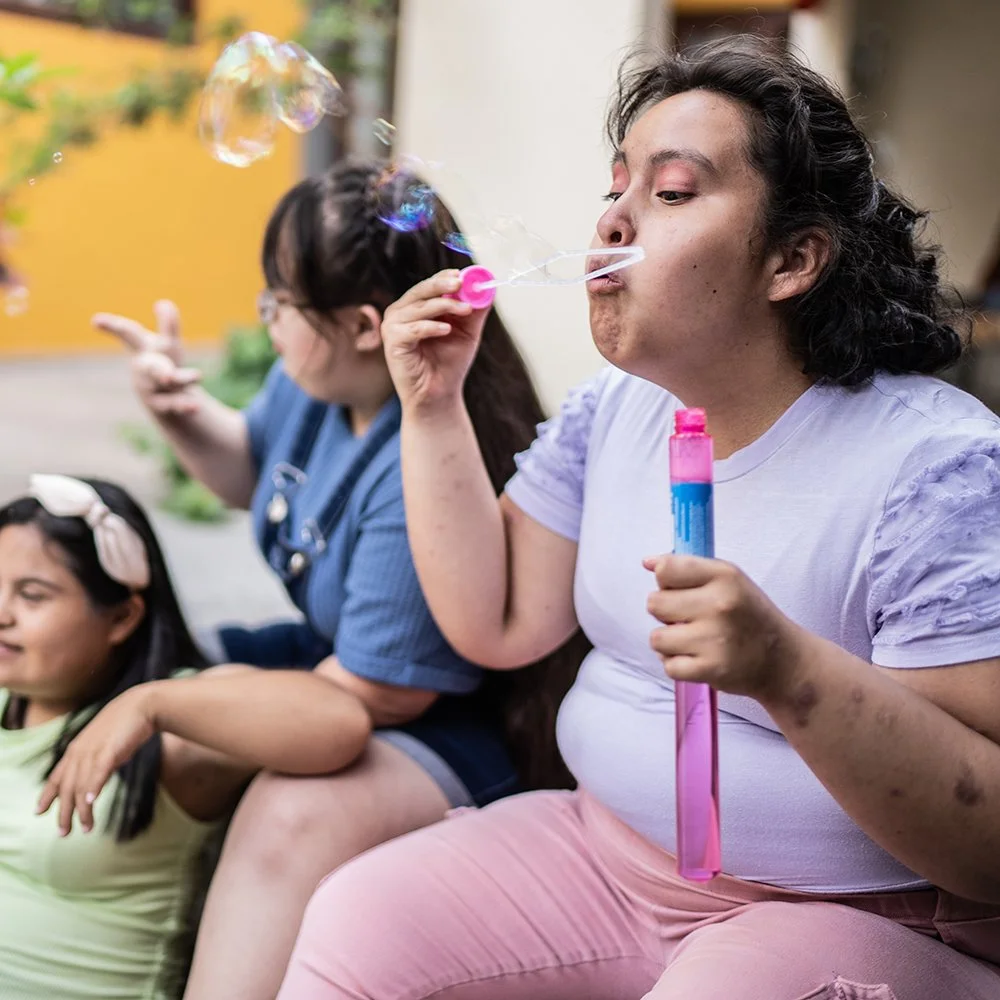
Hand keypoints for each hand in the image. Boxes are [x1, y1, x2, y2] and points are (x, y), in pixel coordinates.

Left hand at [36, 684, 160, 834]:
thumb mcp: (105, 743)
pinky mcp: (110, 751)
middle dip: (64, 812)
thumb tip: (98, 777)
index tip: (39, 811)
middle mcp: (80, 751)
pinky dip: (92, 789)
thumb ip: (97, 760)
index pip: (56, 776)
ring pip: (80, 786)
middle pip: (66, 788)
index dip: (47, 795)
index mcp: (77, 748)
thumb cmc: (127, 724)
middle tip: (64, 832)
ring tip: (85, 827)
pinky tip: (89, 803)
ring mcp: (94, 751)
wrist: (143, 705)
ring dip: (82, 810)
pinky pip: (97, 774)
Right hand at [93, 299, 202, 417]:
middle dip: (155, 364)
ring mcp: (153, 390)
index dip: (113, 326)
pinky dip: (186, 405)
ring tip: (197, 375)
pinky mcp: (164, 406)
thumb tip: (165, 303)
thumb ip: (168, 325)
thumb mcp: (167, 345)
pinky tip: (195, 406)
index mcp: (144, 350)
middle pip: (149, 366)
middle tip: (164, 365)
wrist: (164, 403)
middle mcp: (146, 371)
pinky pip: (175, 405)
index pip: (130, 335)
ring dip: (180, 379)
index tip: (95, 320)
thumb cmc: (162, 364)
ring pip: (166, 385)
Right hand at [381, 270, 487, 411]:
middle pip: (420, 290)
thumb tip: (487, 287)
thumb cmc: (449, 364)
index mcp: (416, 307)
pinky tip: (446, 330)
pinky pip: (413, 329)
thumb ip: (474, 310)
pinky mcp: (393, 342)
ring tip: (465, 310)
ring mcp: (394, 326)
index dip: (444, 277)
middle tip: (460, 282)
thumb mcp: (467, 332)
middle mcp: (402, 313)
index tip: (462, 274)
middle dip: (442, 285)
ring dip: (444, 306)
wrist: (439, 395)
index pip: (429, 285)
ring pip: (419, 307)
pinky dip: (431, 327)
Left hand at [644, 554, 804, 700]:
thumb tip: (647, 562)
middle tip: (689, 619)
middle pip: (654, 604)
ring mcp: (715, 639)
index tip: (681, 590)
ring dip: (669, 642)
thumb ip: (687, 567)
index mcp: (724, 576)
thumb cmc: (748, 615)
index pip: (666, 570)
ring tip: (692, 640)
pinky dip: (677, 665)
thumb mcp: (728, 579)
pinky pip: (669, 666)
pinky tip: (695, 658)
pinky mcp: (711, 669)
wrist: (781, 660)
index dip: (666, 581)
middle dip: (666, 613)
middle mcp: (720, 604)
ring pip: (657, 638)